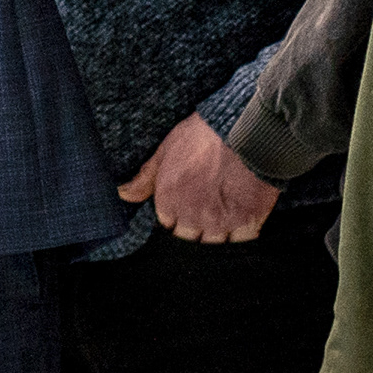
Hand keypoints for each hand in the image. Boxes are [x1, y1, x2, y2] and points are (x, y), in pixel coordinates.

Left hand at [117, 112, 276, 242]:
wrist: (245, 130)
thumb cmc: (203, 134)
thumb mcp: (167, 149)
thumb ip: (146, 178)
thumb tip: (123, 194)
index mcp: (169, 202)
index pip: (168, 224)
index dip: (178, 213)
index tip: (187, 202)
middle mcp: (193, 217)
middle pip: (190, 237)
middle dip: (195, 226)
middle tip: (207, 206)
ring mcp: (221, 223)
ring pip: (215, 243)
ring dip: (218, 231)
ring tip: (225, 211)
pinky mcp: (248, 221)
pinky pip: (242, 240)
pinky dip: (242, 232)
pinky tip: (243, 217)